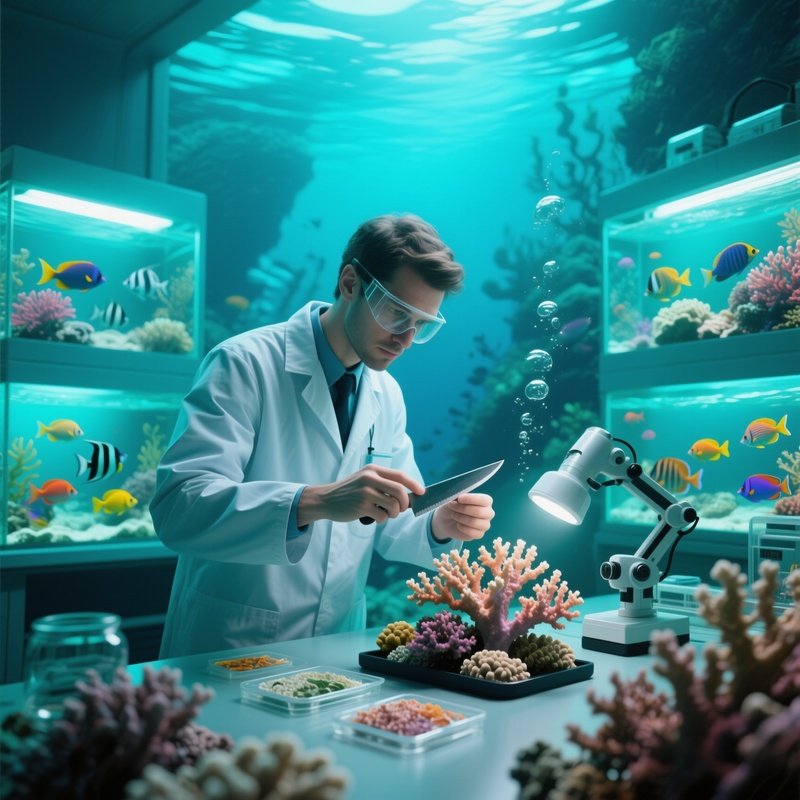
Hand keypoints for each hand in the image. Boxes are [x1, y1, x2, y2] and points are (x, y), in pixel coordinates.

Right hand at [298, 466, 424, 525]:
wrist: (325, 499)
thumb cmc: (349, 492)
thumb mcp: (365, 480)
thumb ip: (384, 484)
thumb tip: (408, 496)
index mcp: (373, 469)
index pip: (400, 475)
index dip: (414, 484)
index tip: (422, 492)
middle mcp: (370, 478)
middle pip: (400, 491)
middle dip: (405, 503)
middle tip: (401, 509)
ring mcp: (365, 492)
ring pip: (393, 506)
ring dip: (393, 514)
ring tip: (384, 513)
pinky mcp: (361, 506)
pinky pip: (382, 516)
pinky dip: (381, 520)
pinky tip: (373, 517)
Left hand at [431, 493, 494, 541]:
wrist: (447, 519)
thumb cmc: (453, 505)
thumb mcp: (454, 498)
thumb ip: (459, 496)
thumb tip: (459, 498)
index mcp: (486, 501)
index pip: (484, 500)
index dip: (471, 499)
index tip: (459, 499)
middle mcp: (488, 512)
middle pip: (479, 512)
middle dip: (463, 509)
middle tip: (452, 506)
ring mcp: (485, 524)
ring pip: (475, 523)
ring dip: (461, 518)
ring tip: (454, 515)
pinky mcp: (480, 534)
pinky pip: (474, 533)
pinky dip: (463, 528)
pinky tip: (458, 524)